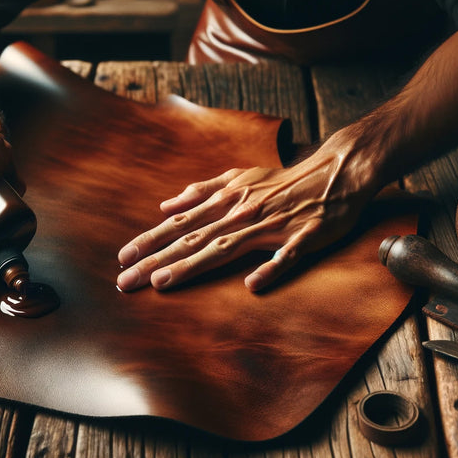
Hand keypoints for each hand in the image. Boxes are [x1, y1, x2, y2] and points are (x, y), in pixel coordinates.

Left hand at [115, 148, 372, 292]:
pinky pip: (286, 256)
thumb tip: (166, 204)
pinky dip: (270, 269)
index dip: (150, 241)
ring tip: (162, 283)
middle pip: (193, 240)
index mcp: (228, 201)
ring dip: (192, 265)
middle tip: (124, 282)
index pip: (181, 225)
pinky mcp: (304, 237)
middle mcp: (243, 213)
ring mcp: (273, 226)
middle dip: (156, 261)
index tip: (122, 259)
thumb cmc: (284, 179)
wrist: (335, 172)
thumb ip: (203, 191)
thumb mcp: (240, 177)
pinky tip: (252, 285)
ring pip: (227, 248)